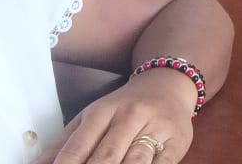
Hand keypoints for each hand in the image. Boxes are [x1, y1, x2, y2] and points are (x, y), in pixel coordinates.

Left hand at [35, 70, 197, 162]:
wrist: (167, 85)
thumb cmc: (124, 107)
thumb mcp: (91, 116)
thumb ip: (64, 143)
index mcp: (101, 112)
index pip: (77, 148)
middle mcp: (128, 117)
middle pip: (105, 158)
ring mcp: (155, 128)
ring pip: (134, 162)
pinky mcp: (177, 141)